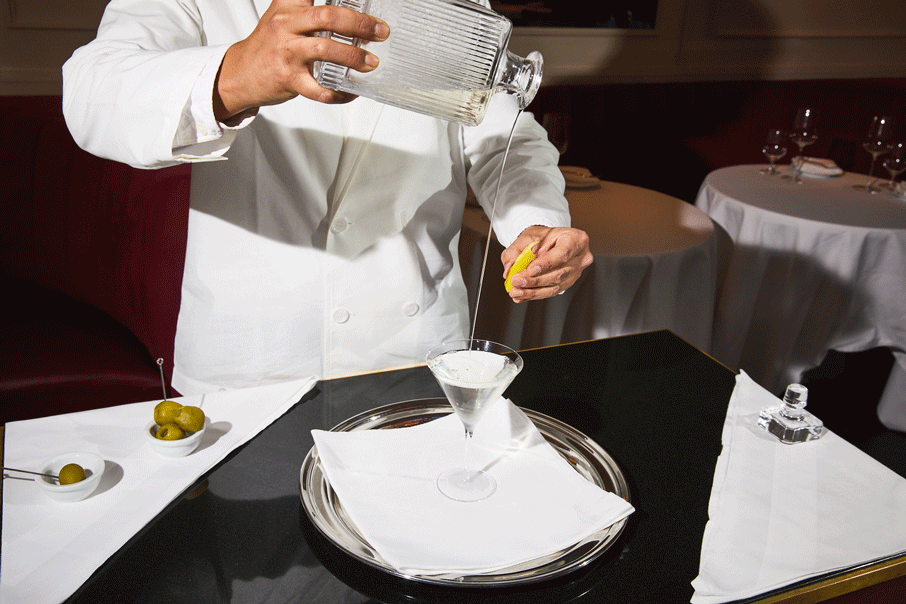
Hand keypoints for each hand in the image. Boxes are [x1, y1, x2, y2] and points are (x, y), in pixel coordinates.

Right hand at [214, 0, 389, 121]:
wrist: (240, 74)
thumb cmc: (268, 46)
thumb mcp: (283, 16)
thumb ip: (308, 9)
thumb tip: (347, 11)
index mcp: (288, 7)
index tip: (365, 2)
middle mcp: (287, 26)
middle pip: (327, 17)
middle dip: (359, 24)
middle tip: (380, 31)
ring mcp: (287, 53)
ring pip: (324, 49)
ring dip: (353, 57)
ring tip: (370, 63)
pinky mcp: (288, 79)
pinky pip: (318, 89)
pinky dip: (338, 93)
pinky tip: (350, 92)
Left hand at [501, 225, 592, 301]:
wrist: (545, 242)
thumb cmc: (539, 238)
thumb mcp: (525, 238)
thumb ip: (515, 252)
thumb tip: (509, 269)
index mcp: (576, 239)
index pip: (563, 253)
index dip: (547, 263)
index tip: (531, 270)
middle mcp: (581, 257)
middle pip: (560, 273)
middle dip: (535, 280)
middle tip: (516, 281)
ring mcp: (576, 272)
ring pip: (556, 286)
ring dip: (533, 291)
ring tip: (516, 291)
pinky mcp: (568, 283)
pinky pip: (552, 292)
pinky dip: (534, 294)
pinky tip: (521, 296)